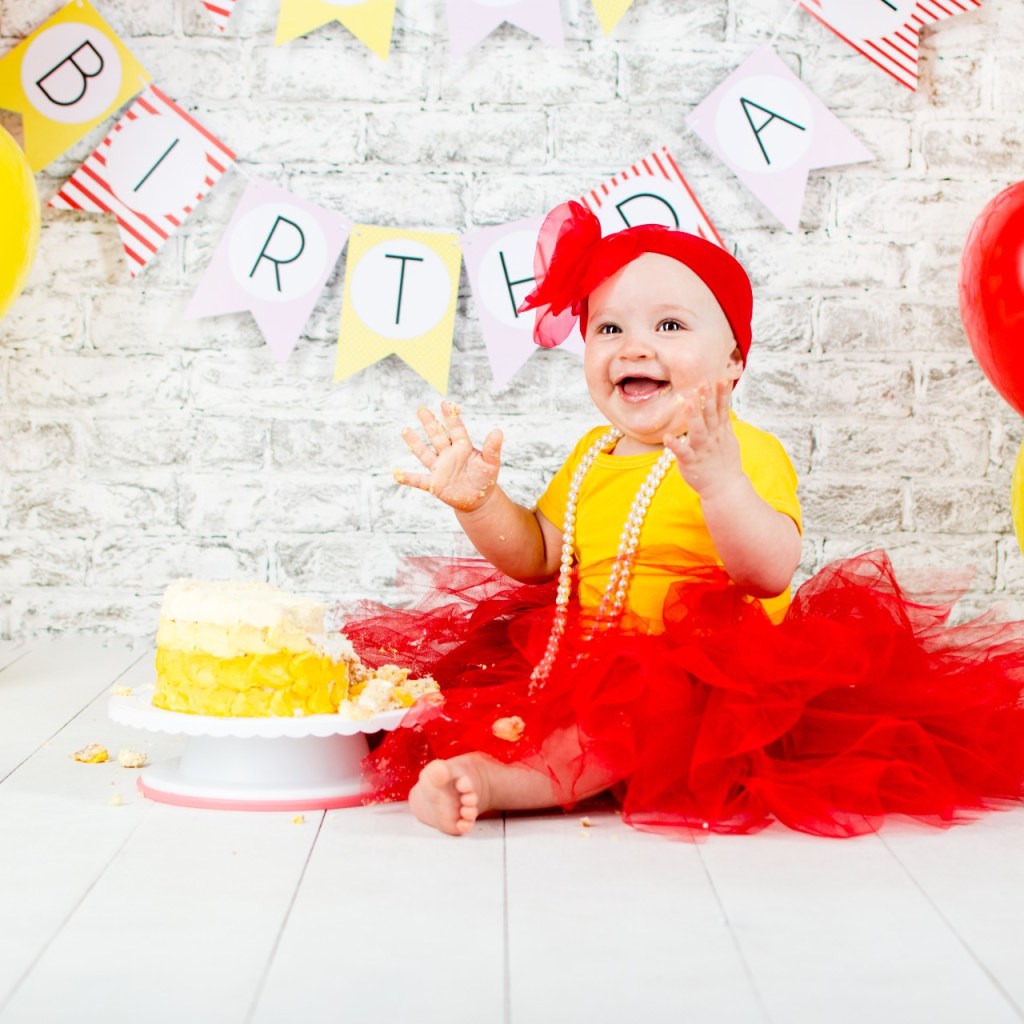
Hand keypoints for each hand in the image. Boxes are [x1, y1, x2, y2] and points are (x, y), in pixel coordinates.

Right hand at [395, 402, 502, 511]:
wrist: (478, 499)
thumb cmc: (485, 477)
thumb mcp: (491, 463)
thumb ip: (493, 448)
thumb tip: (498, 431)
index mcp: (462, 447)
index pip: (456, 429)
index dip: (451, 417)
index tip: (446, 404)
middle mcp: (448, 454)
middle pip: (437, 436)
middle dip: (430, 423)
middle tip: (421, 409)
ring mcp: (439, 468)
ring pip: (425, 454)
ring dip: (415, 443)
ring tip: (405, 430)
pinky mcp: (434, 484)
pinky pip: (418, 480)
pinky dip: (407, 478)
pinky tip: (396, 474)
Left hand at [663, 379, 743, 497]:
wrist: (725, 488)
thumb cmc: (724, 462)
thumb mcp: (728, 439)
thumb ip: (723, 421)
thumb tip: (723, 403)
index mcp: (720, 431)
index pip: (722, 409)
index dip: (722, 393)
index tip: (722, 377)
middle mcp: (712, 438)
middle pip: (711, 416)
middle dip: (707, 399)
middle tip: (703, 382)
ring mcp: (702, 450)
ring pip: (698, 431)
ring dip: (693, 416)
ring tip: (687, 402)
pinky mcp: (691, 462)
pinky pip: (682, 453)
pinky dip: (676, 445)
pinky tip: (667, 437)